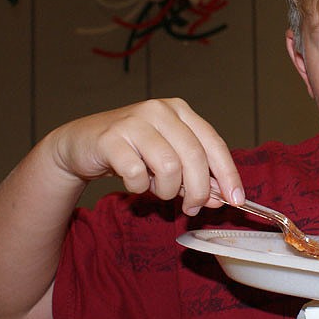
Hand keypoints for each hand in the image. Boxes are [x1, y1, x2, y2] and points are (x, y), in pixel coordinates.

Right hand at [47, 98, 243, 213]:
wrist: (81, 144)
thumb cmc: (132, 151)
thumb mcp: (168, 160)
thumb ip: (195, 176)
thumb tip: (221, 198)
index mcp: (180, 111)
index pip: (214, 143)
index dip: (228, 174)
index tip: (237, 200)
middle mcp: (160, 111)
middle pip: (194, 157)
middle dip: (198, 190)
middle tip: (192, 208)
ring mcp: (134, 121)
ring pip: (169, 167)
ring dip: (166, 189)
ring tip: (156, 188)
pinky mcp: (111, 138)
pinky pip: (137, 174)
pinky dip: (139, 187)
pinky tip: (134, 182)